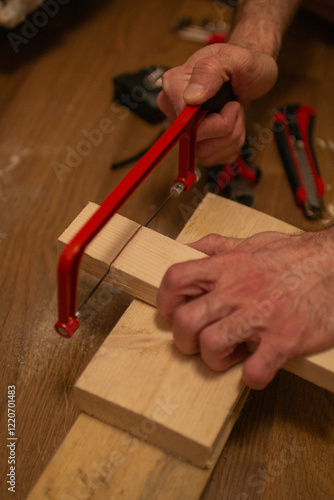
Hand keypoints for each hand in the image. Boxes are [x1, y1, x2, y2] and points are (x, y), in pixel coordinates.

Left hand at [157, 230, 333, 388]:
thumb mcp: (251, 242)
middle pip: (185, 321)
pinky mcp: (285, 339)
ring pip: (211, 346)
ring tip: (227, 356)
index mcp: (227, 267)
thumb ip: (216, 246)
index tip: (172, 312)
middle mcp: (237, 290)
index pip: (175, 280)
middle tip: (198, 342)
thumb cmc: (294, 255)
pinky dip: (251, 377)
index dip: (165, 300)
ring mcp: (260, 316)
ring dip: (213, 359)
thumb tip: (187, 249)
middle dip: (184, 339)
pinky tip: (256, 368)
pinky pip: (255, 370)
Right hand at [158, 43, 277, 164]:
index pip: (187, 124)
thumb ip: (210, 71)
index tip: (232, 105)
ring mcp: (183, 127)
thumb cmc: (243, 65)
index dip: (216, 123)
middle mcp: (174, 109)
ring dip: (231, 139)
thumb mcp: (233, 59)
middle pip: (197, 142)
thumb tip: (190, 98)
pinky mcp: (195, 141)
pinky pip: (210, 159)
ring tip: (236, 116)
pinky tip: (233, 128)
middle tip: (236, 108)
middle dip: (228, 131)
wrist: (251, 74)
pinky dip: (229, 147)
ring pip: (204, 154)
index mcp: (174, 86)